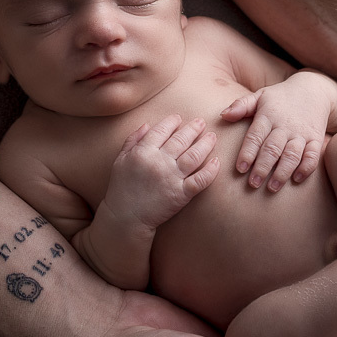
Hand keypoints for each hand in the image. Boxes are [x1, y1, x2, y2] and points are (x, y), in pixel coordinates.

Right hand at [104, 114, 220, 231]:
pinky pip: (200, 180)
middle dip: (194, 128)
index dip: (172, 122)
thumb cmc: (121, 188)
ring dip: (205, 144)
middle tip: (202, 122)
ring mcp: (171, 178)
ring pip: (194, 156)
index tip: (179, 118)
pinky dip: (211, 170)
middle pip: (181, 140)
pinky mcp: (181, 194)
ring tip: (212, 136)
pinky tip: (217, 162)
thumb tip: (147, 124)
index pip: (161, 130)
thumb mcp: (120, 160)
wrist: (125, 218)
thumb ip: (132, 140)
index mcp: (143, 152)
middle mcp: (159, 162)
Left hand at [222, 71, 336, 191]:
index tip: (240, 169)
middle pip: (273, 149)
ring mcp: (301, 133)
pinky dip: (306, 167)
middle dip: (262, 167)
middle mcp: (285, 126)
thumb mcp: (260, 96)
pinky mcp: (316, 139)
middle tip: (253, 184)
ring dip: (282, 172)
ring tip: (272, 187)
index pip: (256, 136)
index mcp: (268, 116)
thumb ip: (241, 106)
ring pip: (292, 154)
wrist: (313, 90)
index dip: (247, 152)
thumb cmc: (280, 98)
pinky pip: (313, 155)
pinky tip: (297, 179)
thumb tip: (223, 115)